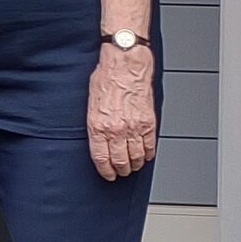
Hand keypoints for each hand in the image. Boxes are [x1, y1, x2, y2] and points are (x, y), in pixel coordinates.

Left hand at [86, 46, 157, 181]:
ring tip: (133, 165)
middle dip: (121, 170)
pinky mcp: (148, 122)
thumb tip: (97, 139)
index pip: (101, 158)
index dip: (105, 170)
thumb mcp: (90, 104)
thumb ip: (95, 124)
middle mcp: (116, 129)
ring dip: (135, 164)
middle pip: (120, 161)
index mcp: (98, 126)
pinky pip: (150, 145)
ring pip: (136, 156)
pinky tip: (146, 155)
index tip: (108, 175)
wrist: (125, 66)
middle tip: (121, 172)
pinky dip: (148, 153)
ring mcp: (134, 127)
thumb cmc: (106, 79)